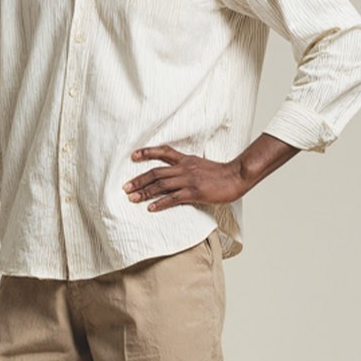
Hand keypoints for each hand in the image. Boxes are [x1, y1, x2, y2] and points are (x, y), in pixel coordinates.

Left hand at [122, 145, 247, 211]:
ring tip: (132, 198)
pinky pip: (173, 198)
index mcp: (186, 160)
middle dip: (138, 180)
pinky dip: (160, 203)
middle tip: (125, 187)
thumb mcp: (200, 164)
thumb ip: (187, 167)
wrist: (236, 177)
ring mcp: (188, 180)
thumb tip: (174, 174)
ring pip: (161, 185)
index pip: (163, 152)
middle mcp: (184, 168)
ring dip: (144, 192)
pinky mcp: (194, 192)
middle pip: (156, 172)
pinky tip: (151, 208)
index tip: (133, 156)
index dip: (147, 152)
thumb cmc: (220, 174)